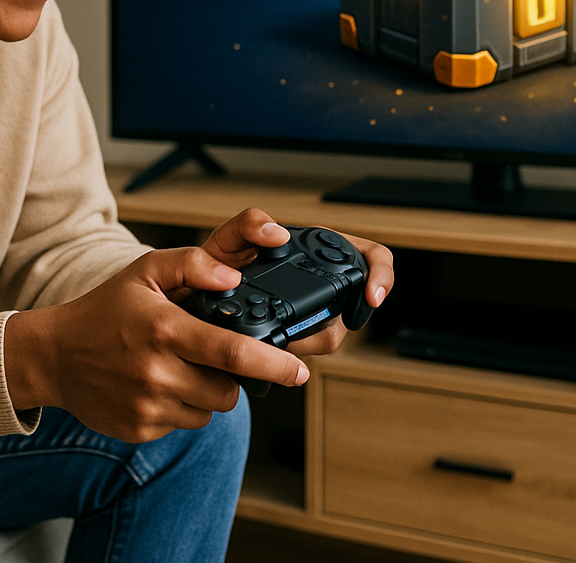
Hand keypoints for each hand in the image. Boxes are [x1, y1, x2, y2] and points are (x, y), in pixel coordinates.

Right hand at [2, 246, 307, 442]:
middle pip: (228, 389)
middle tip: (211, 355)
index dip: (273, 364)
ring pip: (209, 410)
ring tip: (177, 365)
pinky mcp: (141, 430)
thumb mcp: (145, 271)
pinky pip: (184, 424)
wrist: (55, 355)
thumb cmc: (106, 309)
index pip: (232, 352)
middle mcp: (158, 371)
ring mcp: (148, 405)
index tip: (299, 370)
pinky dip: (182, 406)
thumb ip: (192, 264)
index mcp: (165, 329)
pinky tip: (158, 383)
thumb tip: (234, 277)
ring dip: (207, 391)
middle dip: (235, 376)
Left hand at [199, 207, 394, 357]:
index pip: (371, 256)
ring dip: (309, 341)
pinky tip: (275, 348)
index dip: (382, 275)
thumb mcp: (229, 237)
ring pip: (332, 335)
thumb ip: (250, 224)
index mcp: (313, 250)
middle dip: (335, 323)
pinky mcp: (296, 337)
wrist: (193, 298)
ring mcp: (310, 312)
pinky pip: (308, 350)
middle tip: (305, 331)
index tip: (372, 297)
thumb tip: (277, 233)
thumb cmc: (215, 262)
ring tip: (279, 337)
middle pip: (354, 306)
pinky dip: (294, 351)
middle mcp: (318, 280)